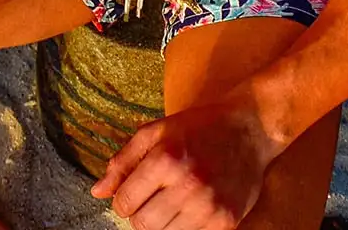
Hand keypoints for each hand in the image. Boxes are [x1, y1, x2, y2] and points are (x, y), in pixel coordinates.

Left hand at [93, 97, 284, 229]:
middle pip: (142, 225)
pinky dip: (185, 228)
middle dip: (140, 214)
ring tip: (172, 202)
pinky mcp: (226, 221)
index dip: (123, 200)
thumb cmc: (198, 127)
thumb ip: (123, 161)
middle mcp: (187, 184)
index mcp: (165, 159)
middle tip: (153, 198)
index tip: (133, 193)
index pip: (124, 203)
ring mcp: (209, 206)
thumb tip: (97, 192)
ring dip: (162, 223)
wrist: (250, 128)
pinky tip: (190, 210)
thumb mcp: (156, 132)